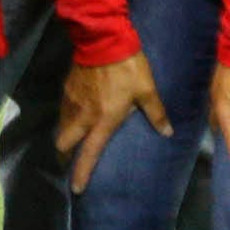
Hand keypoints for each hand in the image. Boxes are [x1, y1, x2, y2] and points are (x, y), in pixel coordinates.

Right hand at [57, 55, 171, 192]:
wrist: (104, 41)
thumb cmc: (128, 69)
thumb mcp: (147, 90)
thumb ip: (156, 113)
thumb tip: (167, 132)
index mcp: (103, 120)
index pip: (89, 153)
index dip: (81, 172)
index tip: (76, 188)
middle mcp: (83, 115)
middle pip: (63, 143)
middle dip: (64, 155)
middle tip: (68, 160)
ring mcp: (72, 102)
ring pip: (61, 126)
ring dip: (65, 136)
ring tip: (72, 139)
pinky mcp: (67, 89)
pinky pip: (64, 110)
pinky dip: (67, 118)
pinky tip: (76, 114)